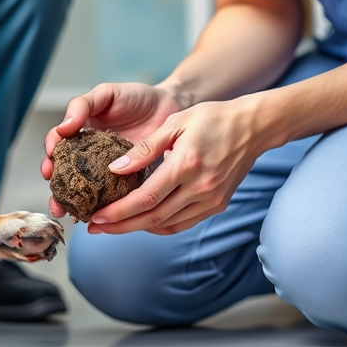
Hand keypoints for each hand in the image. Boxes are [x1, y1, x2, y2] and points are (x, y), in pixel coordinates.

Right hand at [41, 83, 182, 216]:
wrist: (171, 105)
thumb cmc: (137, 97)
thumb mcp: (106, 94)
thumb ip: (82, 105)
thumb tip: (63, 128)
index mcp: (81, 134)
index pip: (58, 146)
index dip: (50, 156)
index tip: (50, 165)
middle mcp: (90, 155)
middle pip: (67, 175)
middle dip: (58, 191)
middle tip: (56, 201)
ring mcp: (109, 171)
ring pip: (87, 191)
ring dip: (76, 205)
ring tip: (71, 214)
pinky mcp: (129, 182)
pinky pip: (114, 197)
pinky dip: (106, 208)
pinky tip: (100, 216)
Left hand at [86, 97, 267, 235]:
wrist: (253, 126)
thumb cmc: (211, 118)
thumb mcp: (174, 124)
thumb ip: (144, 148)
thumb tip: (115, 169)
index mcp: (186, 165)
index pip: (146, 198)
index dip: (118, 212)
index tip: (96, 217)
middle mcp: (200, 188)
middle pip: (153, 218)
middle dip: (120, 226)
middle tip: (94, 228)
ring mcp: (211, 199)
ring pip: (167, 225)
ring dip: (137, 228)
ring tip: (112, 226)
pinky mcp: (217, 204)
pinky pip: (183, 223)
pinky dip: (160, 226)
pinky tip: (141, 221)